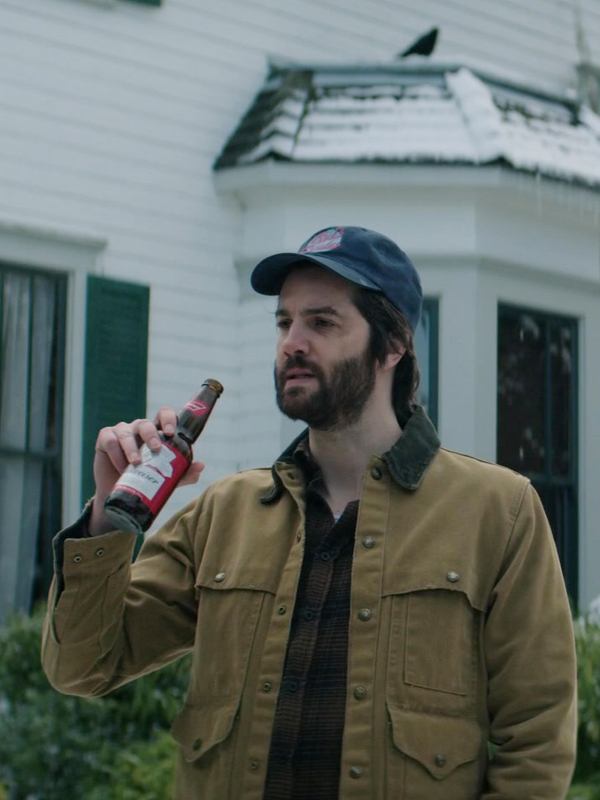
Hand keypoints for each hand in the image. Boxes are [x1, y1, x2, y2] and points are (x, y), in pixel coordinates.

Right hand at [88, 407, 204, 535]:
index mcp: (156, 432)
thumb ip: (184, 472)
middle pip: (145, 423)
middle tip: (156, 449)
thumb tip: (201, 466)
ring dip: (132, 448)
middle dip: (151, 435)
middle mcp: (139, 428)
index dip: (168, 419)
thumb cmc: (146, 479)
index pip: (163, 415)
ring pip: (126, 433)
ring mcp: (121, 432)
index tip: (170, 432)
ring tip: (137, 463)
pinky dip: (116, 454)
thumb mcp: (167, 478)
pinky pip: (111, 441)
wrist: (121, 494)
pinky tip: (122, 467)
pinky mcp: (105, 439)